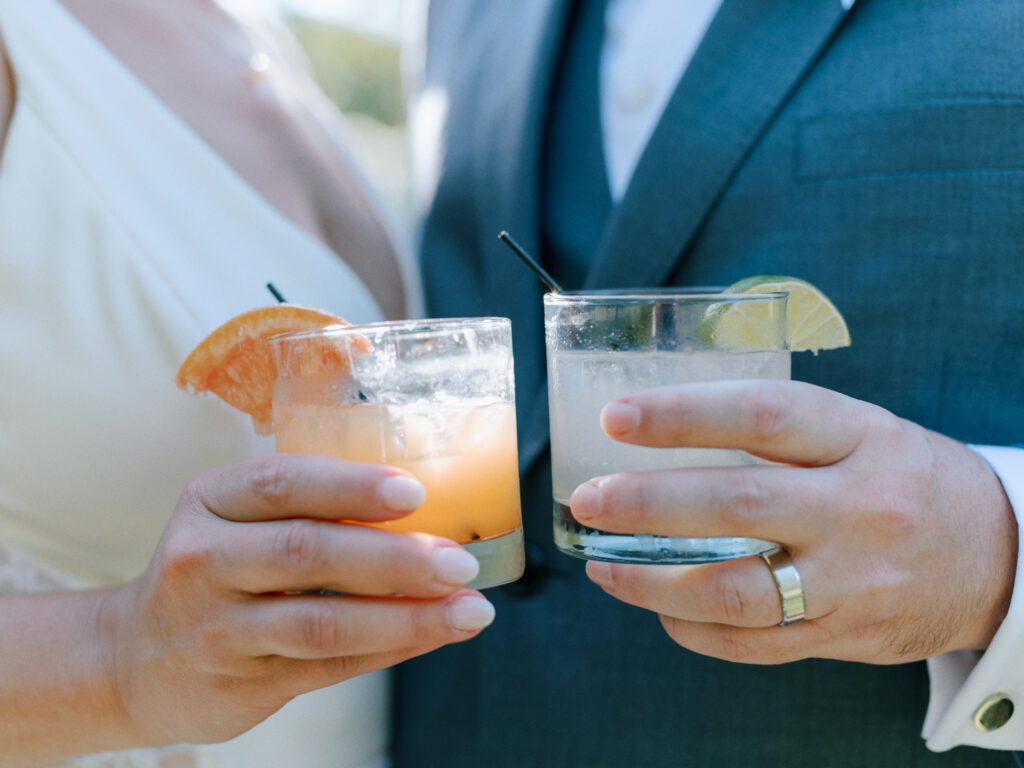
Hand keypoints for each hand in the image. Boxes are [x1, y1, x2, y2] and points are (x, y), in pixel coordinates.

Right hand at [102, 454, 492, 746]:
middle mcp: (204, 561)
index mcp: (210, 501)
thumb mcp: (234, 518)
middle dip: (393, 557)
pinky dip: (389, 648)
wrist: (133, 659)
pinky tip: (434, 634)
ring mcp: (218, 629)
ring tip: (470, 610)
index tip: (414, 492)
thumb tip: (423, 503)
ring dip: (406, 617)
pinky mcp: (241, 683)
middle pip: (306, 553)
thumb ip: (305, 506)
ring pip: (322, 623)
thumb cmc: (214, 568)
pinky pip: (328, 666)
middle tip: (460, 561)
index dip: (351, 486)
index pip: (281, 482)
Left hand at [570, 380, 1017, 664]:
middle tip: (588, 498)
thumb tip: (662, 426)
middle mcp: (860, 509)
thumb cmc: (902, 478)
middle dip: (647, 505)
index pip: (761, 415)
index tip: (616, 418)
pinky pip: (752, 644)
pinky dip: (692, 629)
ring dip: (652, 582)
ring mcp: (853, 581)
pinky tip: (657, 608)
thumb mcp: (860, 430)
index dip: (681, 414)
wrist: (995, 557)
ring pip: (735, 591)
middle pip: (738, 506)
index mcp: (862, 439)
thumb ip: (777, 429)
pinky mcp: (843, 636)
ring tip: (602, 565)